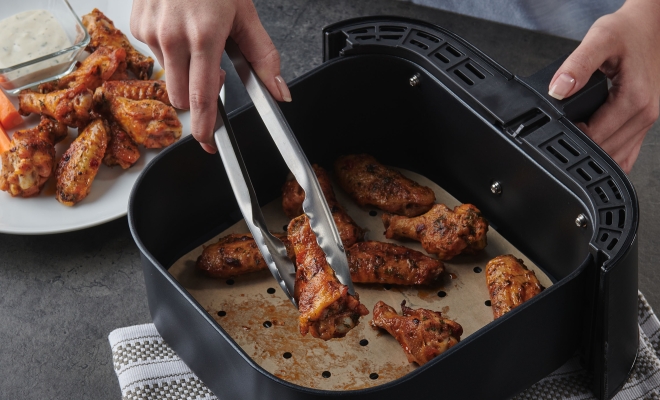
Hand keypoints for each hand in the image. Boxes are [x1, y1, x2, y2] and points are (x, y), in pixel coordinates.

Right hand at [130, 0, 290, 153]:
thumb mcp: (246, 14)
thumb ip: (264, 57)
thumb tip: (279, 91)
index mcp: (203, 36)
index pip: (202, 96)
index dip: (204, 126)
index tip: (208, 143)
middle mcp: (172, 36)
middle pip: (181, 96)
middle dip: (197, 95)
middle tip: (213, 68)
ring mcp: (150, 31)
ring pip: (169, 76)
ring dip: (185, 70)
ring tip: (197, 39)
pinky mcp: (137, 25)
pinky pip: (156, 55)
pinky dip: (170, 50)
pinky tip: (179, 28)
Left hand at [548, 0, 659, 172]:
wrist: (651, 26)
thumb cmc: (629, 31)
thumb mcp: (600, 39)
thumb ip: (577, 65)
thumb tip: (558, 89)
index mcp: (635, 98)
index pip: (596, 137)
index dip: (572, 135)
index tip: (560, 123)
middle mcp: (646, 113)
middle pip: (606, 151)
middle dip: (581, 145)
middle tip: (565, 126)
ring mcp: (647, 119)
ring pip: (618, 155)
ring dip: (595, 151)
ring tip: (578, 130)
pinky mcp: (645, 120)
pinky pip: (628, 150)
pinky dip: (610, 152)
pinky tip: (596, 142)